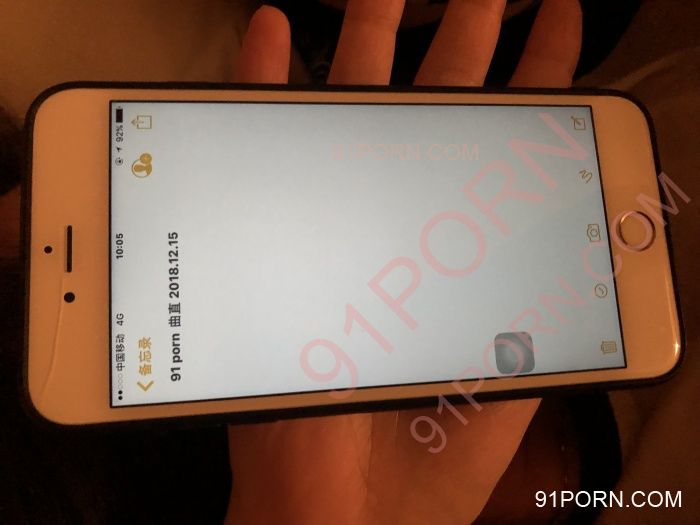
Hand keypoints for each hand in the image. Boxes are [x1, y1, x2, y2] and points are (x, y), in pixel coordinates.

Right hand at [226, 2, 580, 523]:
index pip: (506, 149)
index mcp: (459, 252)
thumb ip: (549, 313)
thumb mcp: (508, 382)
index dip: (537, 84)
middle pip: (436, 112)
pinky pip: (261, 140)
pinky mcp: (271, 240)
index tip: (557, 23)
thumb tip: (593, 232)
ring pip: (351, 106)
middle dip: (466, 40)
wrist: (333, 514)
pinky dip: (261, 80)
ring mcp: (332, 227)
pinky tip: (270, 27)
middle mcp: (398, 227)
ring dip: (371, 36)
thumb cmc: (422, 465)